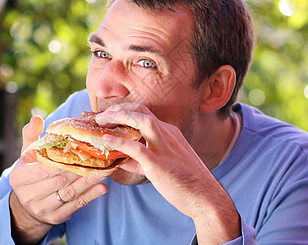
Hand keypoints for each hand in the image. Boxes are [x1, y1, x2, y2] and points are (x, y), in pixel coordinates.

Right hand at [9, 115, 107, 243]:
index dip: (63, 158)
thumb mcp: (26, 155)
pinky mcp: (55, 218)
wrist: (26, 207)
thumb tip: (37, 117)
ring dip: (90, 181)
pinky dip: (90, 196)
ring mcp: (42, 208)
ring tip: (106, 170)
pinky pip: (75, 205)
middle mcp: (29, 194)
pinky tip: (103, 187)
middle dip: (81, 168)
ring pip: (70, 192)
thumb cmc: (31, 173)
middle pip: (59, 179)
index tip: (81, 148)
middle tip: (100, 157)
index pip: (45, 167)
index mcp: (20, 176)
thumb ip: (31, 135)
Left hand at [96, 103, 240, 242]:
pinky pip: (137, 148)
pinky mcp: (159, 164)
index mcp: (170, 133)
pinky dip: (120, 143)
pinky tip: (107, 141)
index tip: (109, 116)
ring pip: (142, 120)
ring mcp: (164, 148)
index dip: (125, 111)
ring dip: (120, 116)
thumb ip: (141, 160)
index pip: (145, 113)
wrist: (206, 198)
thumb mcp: (163, 165)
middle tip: (101, 115)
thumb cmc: (185, 183)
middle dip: (120, 108)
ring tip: (102, 120)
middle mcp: (168, 135)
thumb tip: (122, 161)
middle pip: (142, 110)